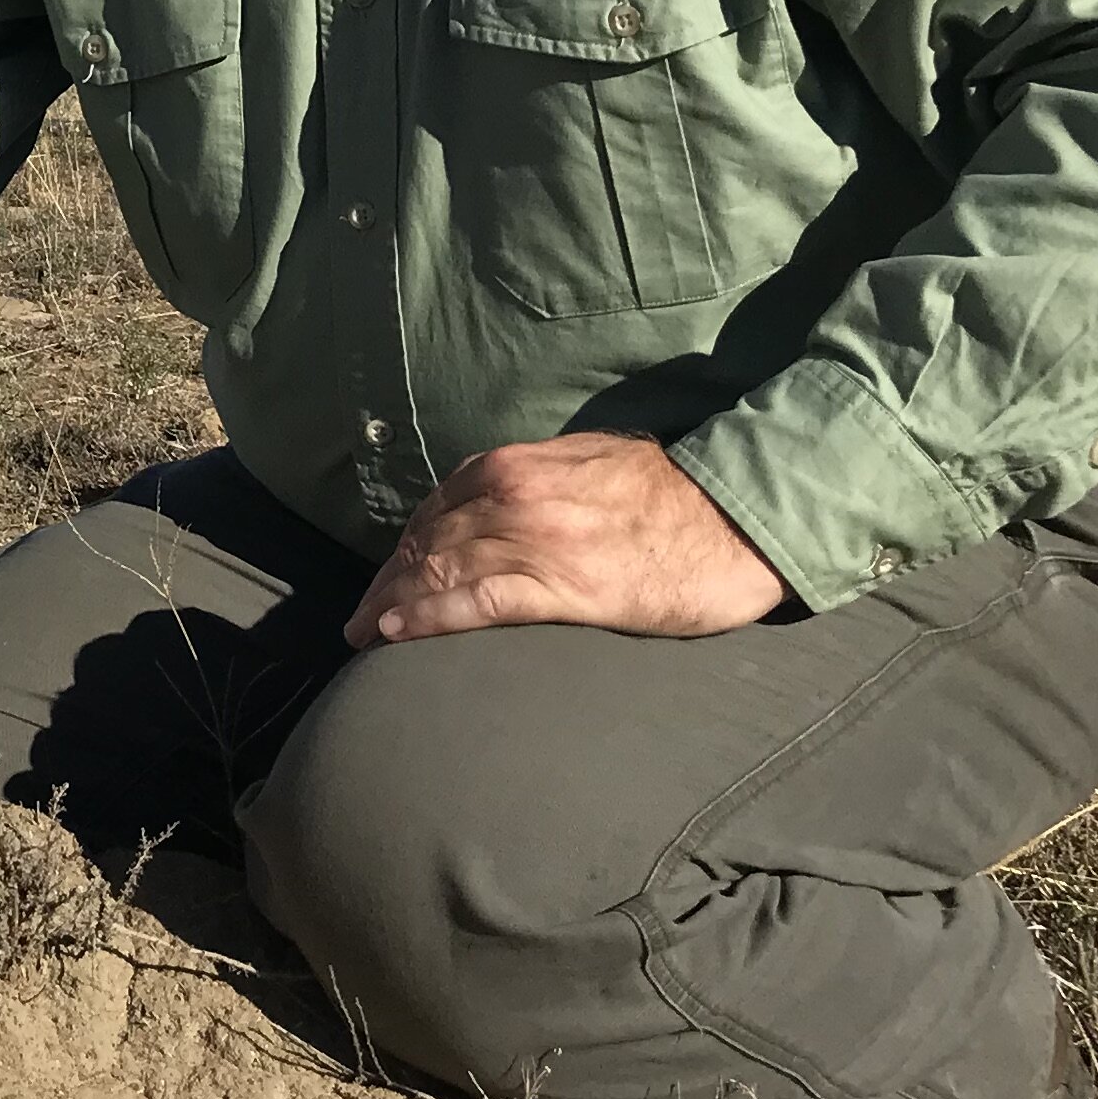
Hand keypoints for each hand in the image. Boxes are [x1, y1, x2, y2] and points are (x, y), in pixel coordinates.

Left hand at [341, 433, 785, 646]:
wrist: (737, 517)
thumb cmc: (668, 494)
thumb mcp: (587, 462)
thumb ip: (534, 477)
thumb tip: (494, 499)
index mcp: (513, 466)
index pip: (434, 512)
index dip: (402, 550)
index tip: (384, 580)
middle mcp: (511, 497)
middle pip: (426, 545)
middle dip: (387, 583)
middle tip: (360, 620)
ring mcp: (534, 542)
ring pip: (439, 574)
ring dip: (393, 606)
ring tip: (368, 635)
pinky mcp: (564, 588)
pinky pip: (477, 604)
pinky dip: (429, 619)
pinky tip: (398, 636)